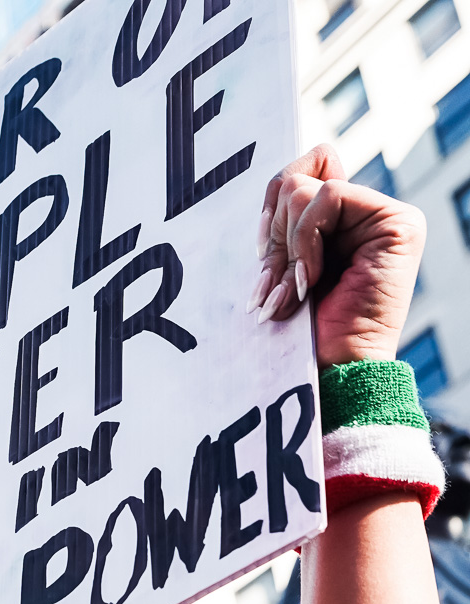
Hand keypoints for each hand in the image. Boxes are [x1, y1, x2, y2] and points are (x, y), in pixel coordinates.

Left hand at [250, 144, 424, 365]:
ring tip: (292, 292)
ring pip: (307, 188)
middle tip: (274, 286)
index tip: (260, 255)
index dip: (270, 210)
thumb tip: (280, 185)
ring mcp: (384, 217)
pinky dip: (307, 241)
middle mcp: (364, 215)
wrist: (330, 372)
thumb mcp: (285, 270)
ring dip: (288, 248)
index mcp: (339, 223)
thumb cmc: (304, 334)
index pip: (299, 176)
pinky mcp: (398, 223)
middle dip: (275, 234)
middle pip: (299, 177)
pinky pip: (329, 197)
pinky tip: (310, 280)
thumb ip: (288, 227)